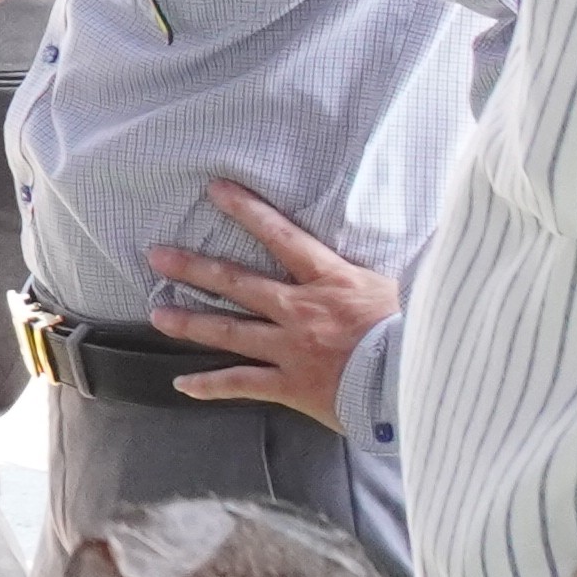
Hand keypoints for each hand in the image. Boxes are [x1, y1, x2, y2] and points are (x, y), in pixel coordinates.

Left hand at [146, 178, 396, 427]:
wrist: (418, 380)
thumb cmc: (415, 332)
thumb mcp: (397, 286)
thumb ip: (371, 267)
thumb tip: (405, 230)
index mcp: (329, 279)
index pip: (281, 235)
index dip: (246, 210)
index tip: (215, 190)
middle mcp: (300, 310)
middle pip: (237, 283)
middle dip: (194, 268)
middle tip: (157, 257)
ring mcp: (291, 349)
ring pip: (229, 332)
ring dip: (190, 322)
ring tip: (158, 315)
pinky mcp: (291, 385)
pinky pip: (242, 383)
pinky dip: (210, 385)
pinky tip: (182, 383)